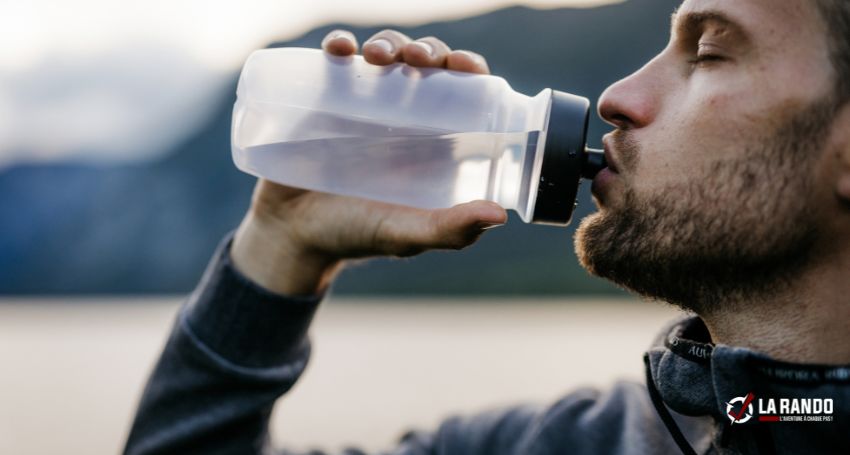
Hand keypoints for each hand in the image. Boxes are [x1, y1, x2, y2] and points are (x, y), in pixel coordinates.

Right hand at [231, 29, 505, 295]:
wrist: (291, 235)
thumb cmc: (355, 235)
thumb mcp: (405, 235)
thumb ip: (449, 230)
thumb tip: (500, 215)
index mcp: (434, 140)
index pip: (462, 91)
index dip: (468, 69)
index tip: (463, 65)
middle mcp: (402, 115)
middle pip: (425, 64)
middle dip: (427, 50)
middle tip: (416, 59)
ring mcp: (362, 103)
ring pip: (384, 54)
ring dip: (388, 43)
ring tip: (377, 57)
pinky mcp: (322, 98)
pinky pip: (335, 60)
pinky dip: (339, 45)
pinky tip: (339, 49)